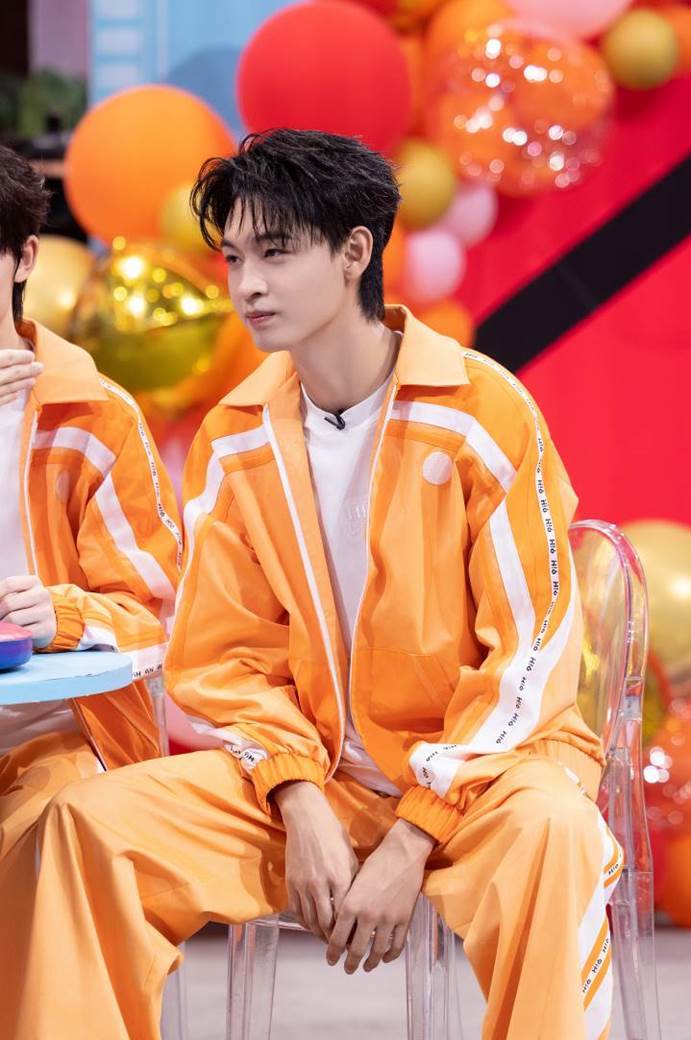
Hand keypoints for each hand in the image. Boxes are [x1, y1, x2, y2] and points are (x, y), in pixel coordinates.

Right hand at [0, 348, 42, 405]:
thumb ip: (1, 357)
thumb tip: (9, 357)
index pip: (7, 358)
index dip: (20, 356)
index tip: (31, 356)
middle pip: (13, 373)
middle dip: (28, 370)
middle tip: (40, 367)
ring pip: (8, 388)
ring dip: (22, 384)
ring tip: (33, 381)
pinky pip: (0, 400)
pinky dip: (9, 397)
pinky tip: (16, 395)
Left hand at [0, 575, 56, 647]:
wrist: (46, 621)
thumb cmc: (26, 606)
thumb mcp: (18, 594)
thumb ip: (4, 595)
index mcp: (34, 582)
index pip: (9, 584)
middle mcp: (42, 594)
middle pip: (9, 603)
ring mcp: (46, 611)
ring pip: (13, 618)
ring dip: (4, 624)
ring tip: (6, 625)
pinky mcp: (47, 628)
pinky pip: (22, 632)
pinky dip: (14, 633)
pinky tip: (16, 631)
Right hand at [274, 781, 357, 941]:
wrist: (307, 818)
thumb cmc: (333, 834)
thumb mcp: (351, 857)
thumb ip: (353, 882)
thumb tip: (359, 905)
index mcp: (340, 877)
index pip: (345, 916)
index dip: (349, 933)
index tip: (354, 942)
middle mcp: (321, 884)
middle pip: (326, 923)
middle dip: (334, 940)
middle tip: (340, 948)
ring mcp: (304, 884)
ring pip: (310, 920)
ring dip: (318, 934)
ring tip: (327, 940)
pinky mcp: (291, 882)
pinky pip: (297, 911)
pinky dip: (304, 923)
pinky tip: (311, 926)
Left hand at [326, 819, 434, 974]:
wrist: (402, 853)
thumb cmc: (375, 862)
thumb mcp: (353, 882)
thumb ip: (347, 904)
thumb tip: (341, 927)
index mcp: (351, 904)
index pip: (337, 938)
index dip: (333, 952)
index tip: (331, 960)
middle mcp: (368, 915)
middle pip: (356, 950)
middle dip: (350, 963)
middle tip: (347, 969)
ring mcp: (388, 919)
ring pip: (377, 952)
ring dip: (370, 963)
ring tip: (366, 967)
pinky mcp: (404, 919)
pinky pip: (396, 946)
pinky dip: (390, 956)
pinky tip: (385, 958)